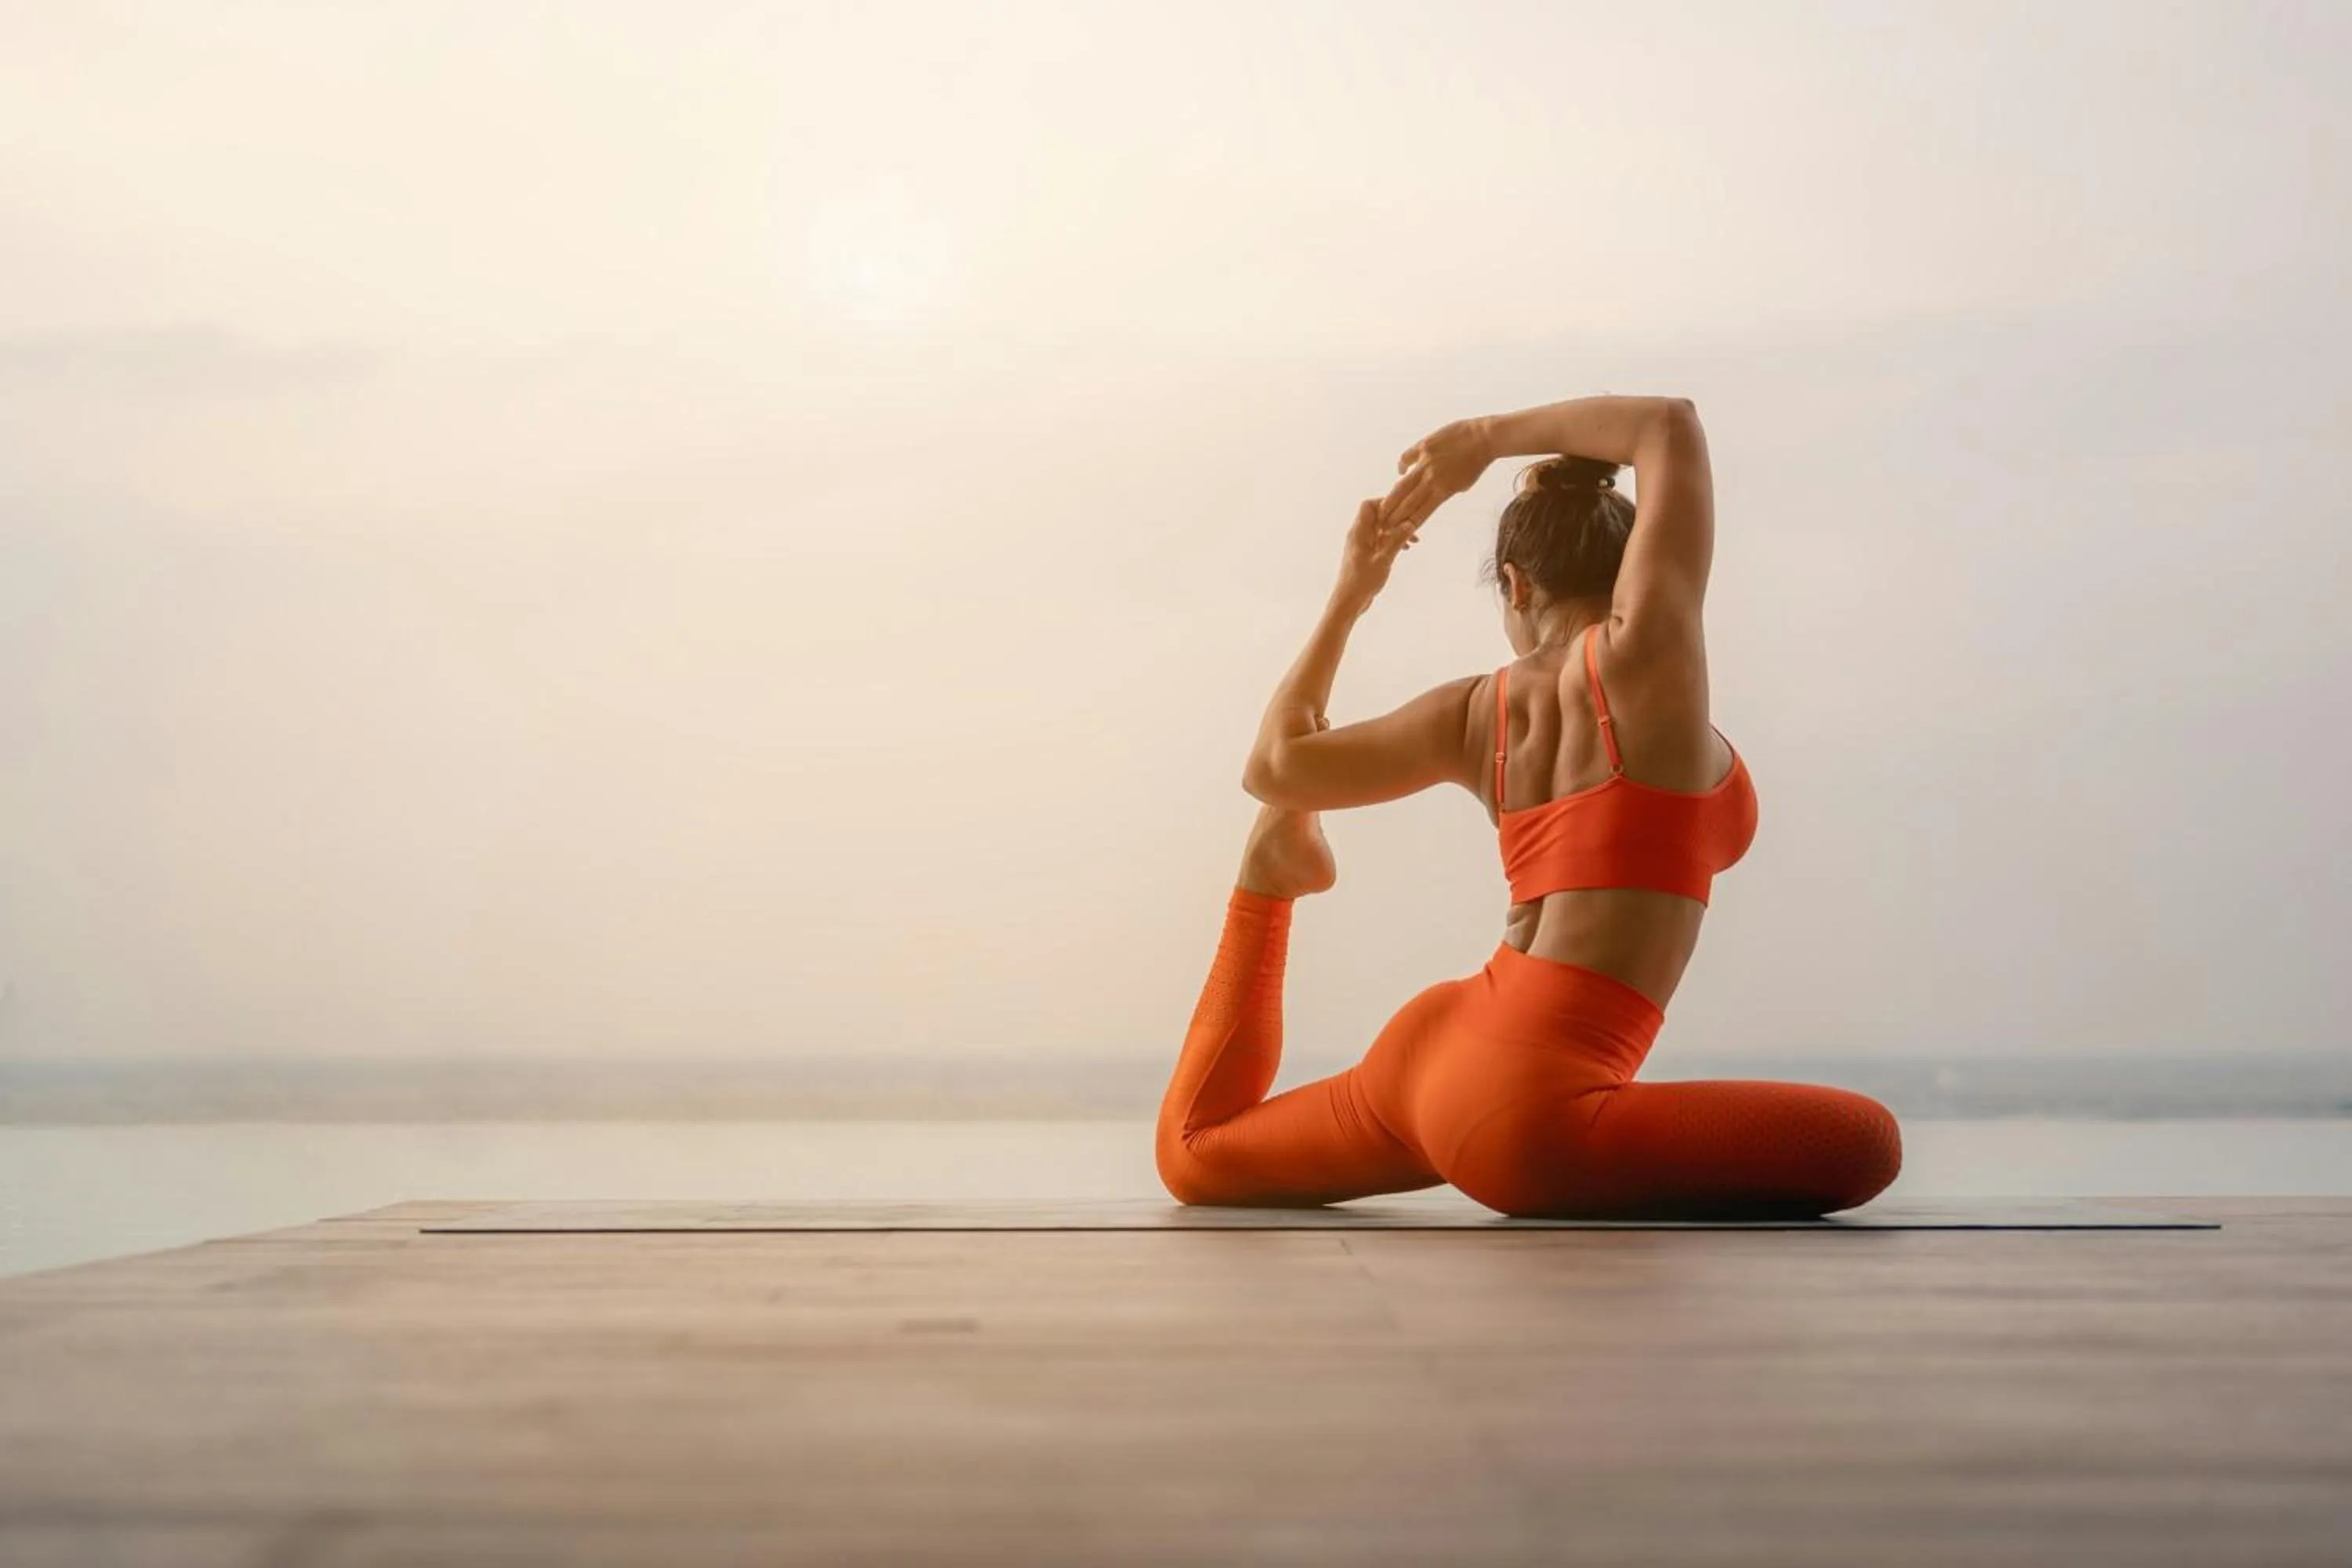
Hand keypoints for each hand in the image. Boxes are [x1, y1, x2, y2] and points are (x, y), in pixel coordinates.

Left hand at [1333, 496, 1415, 612]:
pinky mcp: (1366, 554)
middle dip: (1395, 517)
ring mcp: (1362, 545)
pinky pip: (1380, 541)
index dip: (1385, 504)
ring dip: (1396, 531)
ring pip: (1381, 529)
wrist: (1348, 602)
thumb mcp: (1383, 560)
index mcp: (1358, 533)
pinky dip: (1392, 541)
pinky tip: (1405, 549)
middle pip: (1377, 516)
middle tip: (1412, 524)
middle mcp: (1358, 535)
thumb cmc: (1362, 582)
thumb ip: (1396, 540)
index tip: (1403, 511)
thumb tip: (1409, 523)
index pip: (1368, 506)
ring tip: (1413, 539)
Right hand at [1384, 416, 1494, 533]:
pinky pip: (1406, 458)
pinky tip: (1401, 471)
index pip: (1420, 514)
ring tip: (1381, 506)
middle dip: (1392, 517)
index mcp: (1443, 491)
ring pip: (1402, 484)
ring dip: (1390, 498)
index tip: (1396, 533)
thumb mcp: (1463, 485)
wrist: (1483, 437)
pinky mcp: (1423, 446)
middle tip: (1382, 525)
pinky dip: (1401, 466)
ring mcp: (1425, 462)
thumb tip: (1433, 498)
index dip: (1406, 525)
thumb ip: (1445, 493)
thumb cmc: (1476, 464)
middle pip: (1407, 503)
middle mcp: (1431, 479)